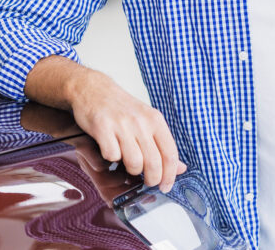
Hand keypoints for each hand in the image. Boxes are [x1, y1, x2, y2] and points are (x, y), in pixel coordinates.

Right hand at [68, 70, 185, 192]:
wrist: (93, 88)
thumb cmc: (122, 108)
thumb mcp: (147, 120)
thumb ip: (163, 144)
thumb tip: (181, 168)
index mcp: (155, 119)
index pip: (170, 153)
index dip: (170, 175)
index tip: (166, 186)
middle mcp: (140, 121)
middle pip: (153, 163)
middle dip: (152, 179)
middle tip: (147, 182)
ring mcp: (121, 124)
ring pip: (134, 163)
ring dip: (131, 169)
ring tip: (127, 163)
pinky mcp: (102, 127)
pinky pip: (112, 156)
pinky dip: (111, 158)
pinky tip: (110, 149)